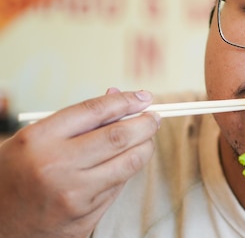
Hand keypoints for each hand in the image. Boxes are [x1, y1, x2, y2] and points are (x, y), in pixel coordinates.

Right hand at [0, 88, 159, 237]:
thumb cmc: (17, 175)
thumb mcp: (34, 139)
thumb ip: (77, 120)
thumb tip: (120, 97)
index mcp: (39, 140)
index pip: (95, 111)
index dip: (126, 100)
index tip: (144, 97)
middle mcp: (56, 167)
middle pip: (119, 136)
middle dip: (146, 123)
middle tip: (154, 117)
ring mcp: (73, 196)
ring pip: (128, 163)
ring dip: (145, 147)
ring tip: (146, 138)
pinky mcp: (84, 218)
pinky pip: (118, 187)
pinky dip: (126, 171)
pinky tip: (122, 164)